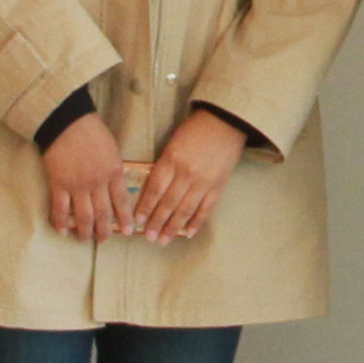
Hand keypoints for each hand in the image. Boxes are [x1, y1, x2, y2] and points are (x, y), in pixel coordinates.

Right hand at [42, 112, 131, 239]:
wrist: (67, 122)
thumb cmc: (92, 131)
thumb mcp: (112, 149)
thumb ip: (114, 169)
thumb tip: (116, 185)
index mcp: (113, 172)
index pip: (121, 201)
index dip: (125, 218)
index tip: (128, 231)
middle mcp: (97, 183)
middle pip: (102, 213)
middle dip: (104, 230)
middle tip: (104, 240)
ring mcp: (77, 186)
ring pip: (83, 216)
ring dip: (85, 231)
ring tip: (85, 239)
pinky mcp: (58, 184)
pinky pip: (60, 209)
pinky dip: (61, 222)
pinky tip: (62, 232)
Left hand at [131, 106, 248, 241]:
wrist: (225, 122)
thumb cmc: (195, 130)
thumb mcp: (173, 144)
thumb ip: (164, 166)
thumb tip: (153, 192)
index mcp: (171, 160)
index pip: (154, 189)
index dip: (145, 207)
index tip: (138, 221)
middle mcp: (186, 174)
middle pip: (168, 203)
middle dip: (157, 222)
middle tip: (149, 238)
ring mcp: (203, 182)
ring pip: (185, 210)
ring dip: (174, 227)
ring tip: (164, 240)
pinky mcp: (218, 186)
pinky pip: (206, 208)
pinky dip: (197, 222)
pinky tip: (188, 233)